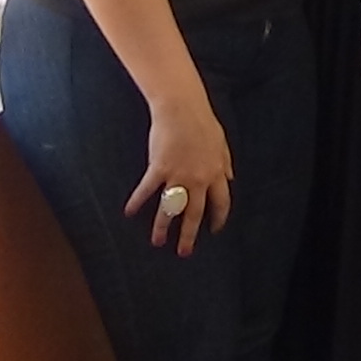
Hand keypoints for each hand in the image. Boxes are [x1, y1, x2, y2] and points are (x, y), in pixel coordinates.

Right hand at [126, 97, 234, 254]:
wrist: (182, 108)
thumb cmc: (202, 122)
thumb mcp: (222, 143)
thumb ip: (225, 163)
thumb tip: (230, 178)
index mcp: (216, 173)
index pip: (220, 203)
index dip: (218, 219)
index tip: (214, 231)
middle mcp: (199, 179)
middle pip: (194, 213)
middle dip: (189, 234)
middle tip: (184, 251)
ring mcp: (179, 175)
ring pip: (170, 208)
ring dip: (163, 226)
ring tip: (157, 242)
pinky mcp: (159, 168)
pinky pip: (148, 190)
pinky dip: (137, 202)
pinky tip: (129, 212)